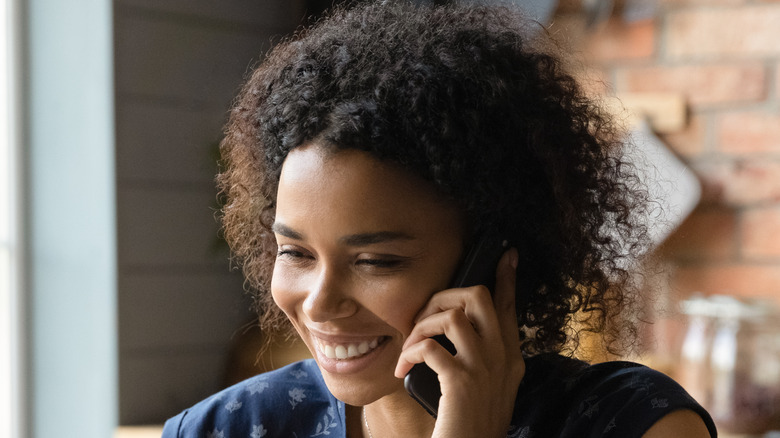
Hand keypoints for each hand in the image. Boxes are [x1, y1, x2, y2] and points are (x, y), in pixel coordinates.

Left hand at [395, 248, 525, 437]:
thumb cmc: (470, 424)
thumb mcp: (489, 388)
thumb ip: (482, 360)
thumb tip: (456, 327)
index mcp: (511, 359)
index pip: (509, 308)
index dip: (507, 279)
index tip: (507, 254)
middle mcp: (503, 359)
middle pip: (479, 297)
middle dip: (443, 297)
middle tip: (423, 318)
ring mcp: (484, 369)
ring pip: (452, 316)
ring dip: (421, 326)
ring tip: (409, 348)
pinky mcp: (461, 383)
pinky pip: (430, 347)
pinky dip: (410, 352)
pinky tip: (403, 368)